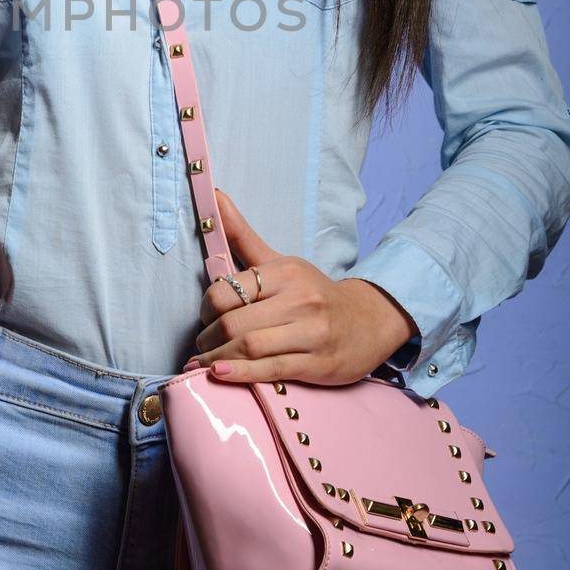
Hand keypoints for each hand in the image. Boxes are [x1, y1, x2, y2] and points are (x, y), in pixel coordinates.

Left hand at [180, 189, 416, 384]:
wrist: (368, 320)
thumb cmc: (313, 292)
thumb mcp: (280, 261)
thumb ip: (242, 235)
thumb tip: (214, 195)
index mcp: (285, 273)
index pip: (228, 290)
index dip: (206, 308)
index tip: (204, 317)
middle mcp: (300, 300)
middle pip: (235, 323)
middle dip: (208, 338)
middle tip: (201, 345)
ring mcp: (311, 333)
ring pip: (250, 348)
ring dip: (217, 359)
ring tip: (203, 364)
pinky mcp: (318, 364)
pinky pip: (271, 370)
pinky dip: (240, 374)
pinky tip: (219, 374)